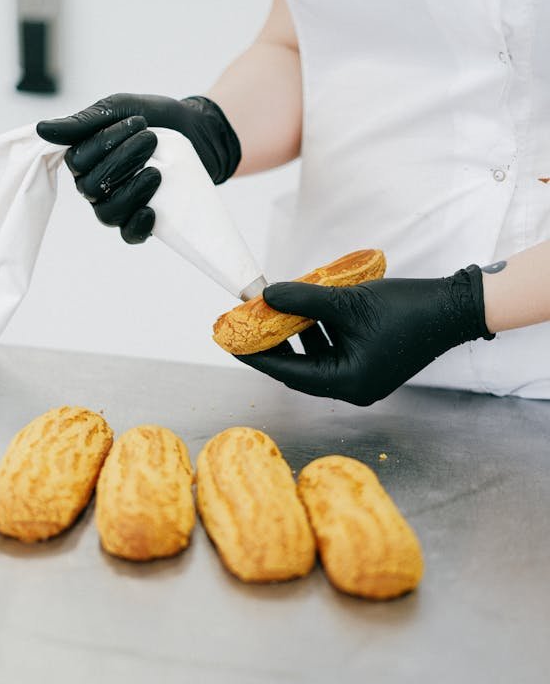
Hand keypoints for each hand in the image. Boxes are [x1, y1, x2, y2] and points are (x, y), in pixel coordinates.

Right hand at [36, 93, 240, 243]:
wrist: (199, 131)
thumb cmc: (154, 118)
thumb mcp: (119, 108)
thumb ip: (83, 121)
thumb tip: (41, 129)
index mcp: (85, 159)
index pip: (78, 162)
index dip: (104, 145)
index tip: (137, 122)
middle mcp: (96, 186)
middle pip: (93, 187)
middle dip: (123, 162)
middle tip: (150, 139)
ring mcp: (119, 205)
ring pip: (108, 213)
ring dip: (132, 192)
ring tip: (157, 172)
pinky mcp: (143, 219)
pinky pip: (129, 234)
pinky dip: (138, 225)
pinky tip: (151, 210)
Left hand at [236, 266, 493, 404]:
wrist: (452, 309)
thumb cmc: (405, 309)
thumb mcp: (347, 302)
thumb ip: (304, 299)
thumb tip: (267, 295)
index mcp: (347, 383)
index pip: (289, 373)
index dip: (257, 355)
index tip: (231, 340)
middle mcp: (353, 388)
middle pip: (300, 369)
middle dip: (274, 344)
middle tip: (247, 325)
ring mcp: (362, 378)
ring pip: (316, 359)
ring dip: (296, 336)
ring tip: (276, 311)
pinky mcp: (370, 364)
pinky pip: (333, 352)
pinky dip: (317, 334)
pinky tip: (308, 311)